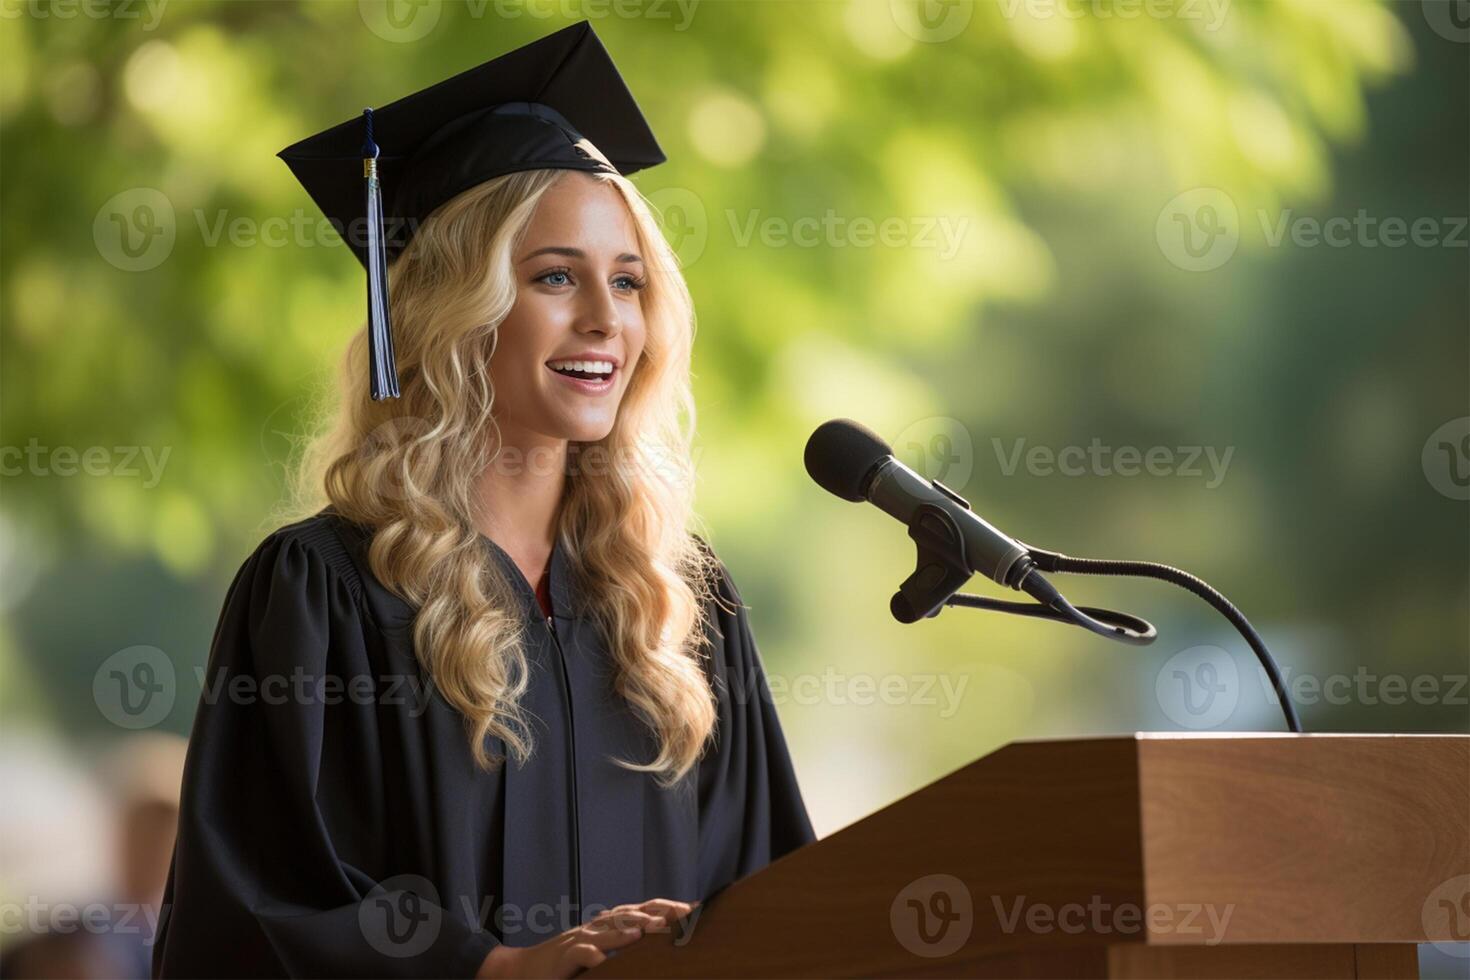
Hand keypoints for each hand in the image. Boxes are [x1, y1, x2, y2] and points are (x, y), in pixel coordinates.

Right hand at [475, 898, 698, 978]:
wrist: (525, 971)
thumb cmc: (568, 963)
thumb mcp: (601, 951)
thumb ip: (625, 943)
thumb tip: (660, 937)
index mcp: (608, 925)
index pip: (642, 909)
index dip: (667, 907)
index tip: (694, 908)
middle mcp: (596, 928)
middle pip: (630, 914)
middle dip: (657, 913)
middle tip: (683, 915)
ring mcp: (579, 940)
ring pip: (607, 930)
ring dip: (629, 928)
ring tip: (650, 929)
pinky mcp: (563, 959)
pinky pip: (579, 955)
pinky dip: (592, 955)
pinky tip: (604, 960)